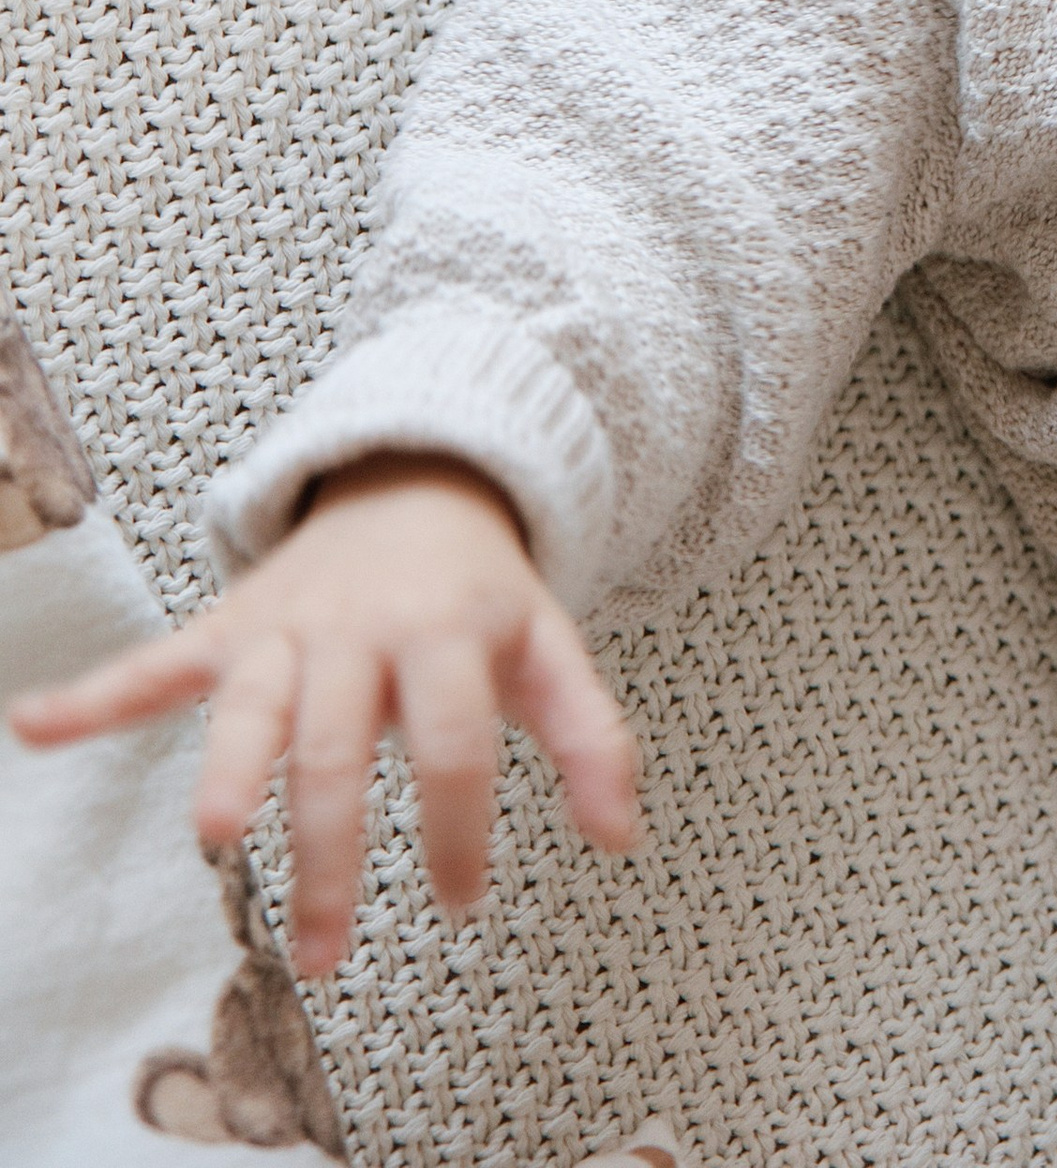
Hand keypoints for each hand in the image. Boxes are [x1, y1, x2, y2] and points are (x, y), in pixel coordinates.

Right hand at [7, 449, 637, 974]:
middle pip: (338, 747)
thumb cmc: (482, 592)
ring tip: (210, 838)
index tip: (461, 901)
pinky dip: (95, 694)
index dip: (459, 827)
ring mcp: (288, 626)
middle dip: (326, 852)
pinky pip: (158, 662)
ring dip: (226, 773)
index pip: (454, 743)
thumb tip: (622, 836)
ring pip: (249, 707)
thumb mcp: (551, 645)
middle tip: (323, 955)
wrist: (421, 476)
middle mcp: (359, 629)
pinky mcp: (233, 625)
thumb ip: (594, 735)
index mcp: (446, 633)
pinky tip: (33, 723)